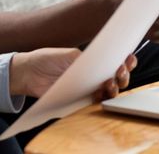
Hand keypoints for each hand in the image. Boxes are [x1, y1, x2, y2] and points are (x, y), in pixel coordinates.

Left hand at [8, 48, 135, 99]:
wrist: (29, 72)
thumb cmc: (48, 59)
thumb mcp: (69, 55)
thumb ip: (86, 60)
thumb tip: (103, 64)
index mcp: (92, 60)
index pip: (113, 60)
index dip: (125, 60)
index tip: (129, 57)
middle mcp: (93, 75)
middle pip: (116, 77)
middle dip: (123, 74)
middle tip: (120, 70)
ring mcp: (88, 89)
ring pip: (109, 91)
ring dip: (115, 87)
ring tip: (110, 82)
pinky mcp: (80, 101)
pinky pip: (95, 102)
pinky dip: (101, 99)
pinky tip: (102, 94)